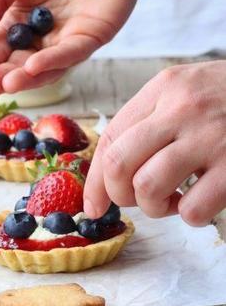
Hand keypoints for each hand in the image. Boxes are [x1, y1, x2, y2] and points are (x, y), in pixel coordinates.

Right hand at [0, 0, 149, 96]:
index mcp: (21, 15)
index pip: (1, 43)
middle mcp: (43, 32)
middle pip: (20, 61)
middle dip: (2, 76)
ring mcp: (68, 37)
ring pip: (45, 65)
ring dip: (26, 78)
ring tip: (6, 85)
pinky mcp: (92, 37)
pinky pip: (71, 53)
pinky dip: (53, 62)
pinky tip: (34, 66)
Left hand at [84, 61, 225, 225]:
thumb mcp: (188, 89)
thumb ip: (152, 118)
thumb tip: (111, 169)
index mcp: (164, 88)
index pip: (110, 136)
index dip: (96, 179)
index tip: (94, 204)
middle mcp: (181, 108)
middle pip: (118, 161)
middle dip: (118, 194)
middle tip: (136, 201)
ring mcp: (211, 136)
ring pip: (148, 186)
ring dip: (154, 207)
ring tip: (173, 201)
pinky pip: (193, 209)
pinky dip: (191, 216)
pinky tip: (203, 202)